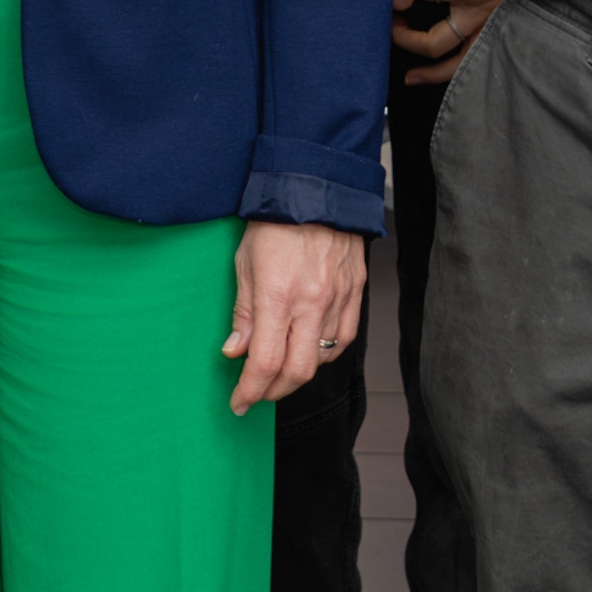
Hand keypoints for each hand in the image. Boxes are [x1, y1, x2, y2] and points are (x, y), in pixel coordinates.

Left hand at [225, 219, 369, 414]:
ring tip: (280, 370)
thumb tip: (235, 351)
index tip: (239, 402)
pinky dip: (325, 355)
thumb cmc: (274, 223)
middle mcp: (311, 304)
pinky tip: (310, 351)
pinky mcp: (355, 293)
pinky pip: (344, 340)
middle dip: (273, 392)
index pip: (264, 363)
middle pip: (296, 372)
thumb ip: (242, 312)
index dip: (250, 391)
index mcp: (277, 297)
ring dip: (298, 374)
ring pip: (322, 360)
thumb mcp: (244, 264)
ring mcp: (338, 300)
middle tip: (258, 394)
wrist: (316, 189)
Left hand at [392, 0, 506, 83]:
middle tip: (390, 26)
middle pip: (432, 41)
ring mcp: (487, 30)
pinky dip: (454, 72)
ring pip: (455, 64)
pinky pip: (474, 62)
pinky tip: (437, 76)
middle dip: (405, 38)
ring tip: (409, 77)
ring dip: (429, 73)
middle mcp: (475, 16)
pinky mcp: (497, 35)